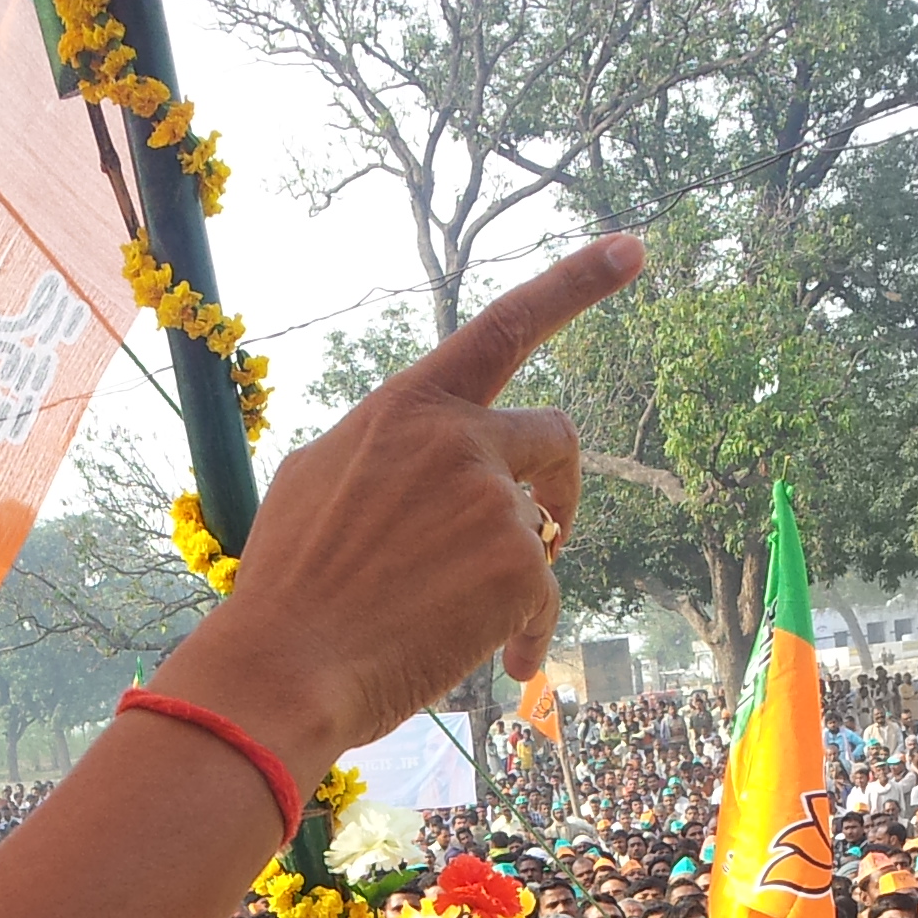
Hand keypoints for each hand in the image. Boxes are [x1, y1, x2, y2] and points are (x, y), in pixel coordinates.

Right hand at [160, 236, 644, 776]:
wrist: (284, 668)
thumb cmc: (289, 589)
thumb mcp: (313, 483)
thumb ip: (381, 456)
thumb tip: (410, 464)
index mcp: (406, 410)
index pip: (503, 327)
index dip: (574, 283)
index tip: (633, 249)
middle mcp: (458, 439)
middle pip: (553, 436)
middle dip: (560, 486)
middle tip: (553, 535)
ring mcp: (493, 500)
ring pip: (544, 530)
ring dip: (520, 578)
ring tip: (473, 631)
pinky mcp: (520, 567)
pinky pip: (548, 598)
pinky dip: (529, 633)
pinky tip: (504, 664)